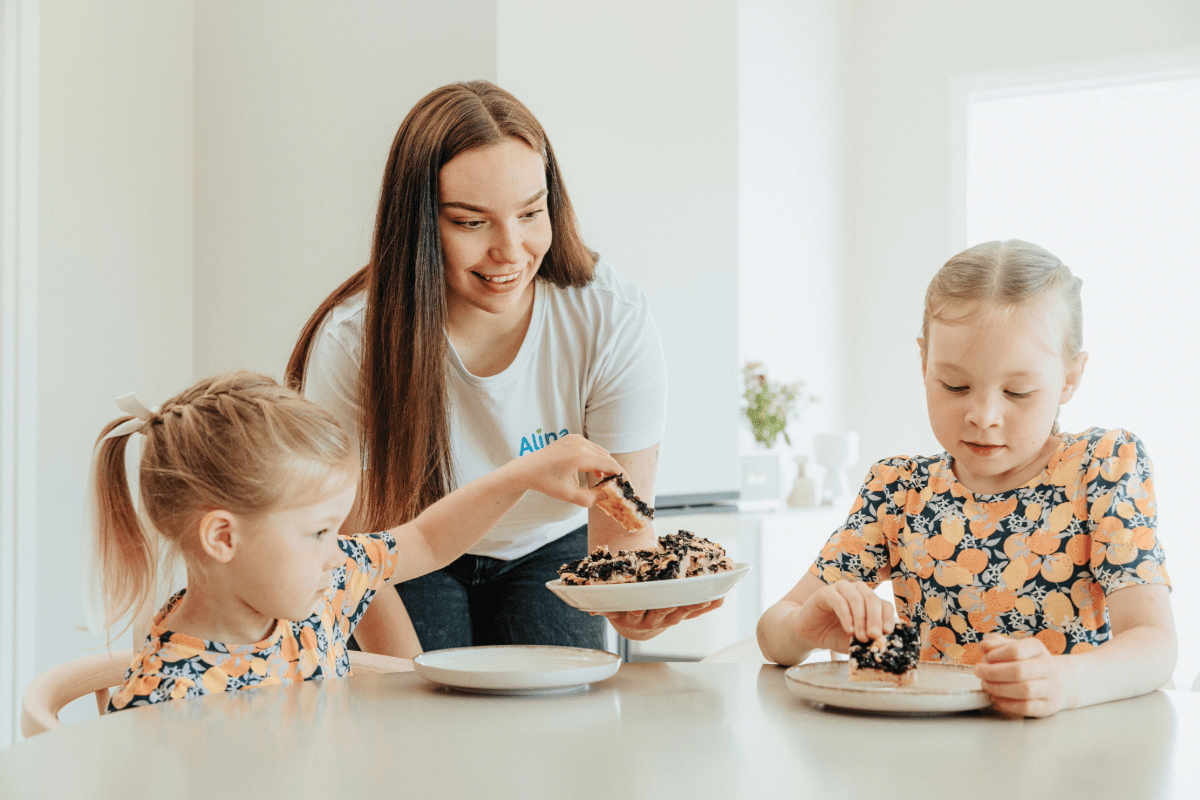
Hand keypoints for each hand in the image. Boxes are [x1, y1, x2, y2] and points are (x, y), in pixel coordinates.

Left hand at [512, 434, 621, 507]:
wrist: (527, 469)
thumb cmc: (546, 482)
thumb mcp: (569, 495)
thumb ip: (591, 498)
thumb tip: (607, 496)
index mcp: (580, 456)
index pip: (610, 465)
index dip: (621, 476)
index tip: (628, 486)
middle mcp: (580, 443)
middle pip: (607, 457)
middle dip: (614, 472)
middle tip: (618, 487)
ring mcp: (576, 439)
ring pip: (600, 452)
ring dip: (605, 466)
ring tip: (605, 482)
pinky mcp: (573, 438)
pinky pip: (592, 448)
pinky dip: (596, 459)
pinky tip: (594, 473)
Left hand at [600, 599, 723, 640]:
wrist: (632, 627)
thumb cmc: (658, 614)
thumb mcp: (678, 611)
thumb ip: (699, 607)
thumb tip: (722, 598)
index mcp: (668, 618)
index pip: (684, 612)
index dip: (694, 606)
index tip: (704, 597)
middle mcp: (652, 621)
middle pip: (661, 614)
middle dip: (667, 606)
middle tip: (672, 598)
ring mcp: (633, 619)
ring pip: (636, 612)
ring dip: (636, 608)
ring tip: (637, 602)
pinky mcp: (615, 615)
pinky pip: (609, 611)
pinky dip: (602, 609)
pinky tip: (595, 608)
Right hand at [792, 581, 894, 652]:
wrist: (809, 634)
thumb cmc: (834, 635)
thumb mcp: (856, 641)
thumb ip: (868, 640)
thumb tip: (883, 643)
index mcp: (868, 600)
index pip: (884, 604)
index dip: (888, 617)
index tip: (887, 633)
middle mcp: (856, 591)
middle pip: (872, 599)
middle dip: (875, 619)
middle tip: (875, 636)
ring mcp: (840, 589)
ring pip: (857, 598)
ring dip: (861, 619)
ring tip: (860, 637)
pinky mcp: (825, 592)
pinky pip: (839, 601)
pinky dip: (846, 616)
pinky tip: (848, 630)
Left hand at [974, 634, 1066, 717]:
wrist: (1051, 680)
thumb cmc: (1025, 662)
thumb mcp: (1011, 647)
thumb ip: (995, 643)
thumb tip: (984, 646)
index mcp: (1037, 648)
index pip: (1015, 650)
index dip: (995, 655)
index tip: (984, 659)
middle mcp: (1048, 666)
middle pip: (1019, 671)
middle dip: (992, 673)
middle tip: (979, 673)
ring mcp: (1051, 687)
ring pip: (1024, 690)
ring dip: (999, 689)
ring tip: (986, 686)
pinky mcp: (1048, 706)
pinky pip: (1026, 707)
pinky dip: (1007, 705)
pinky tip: (996, 699)